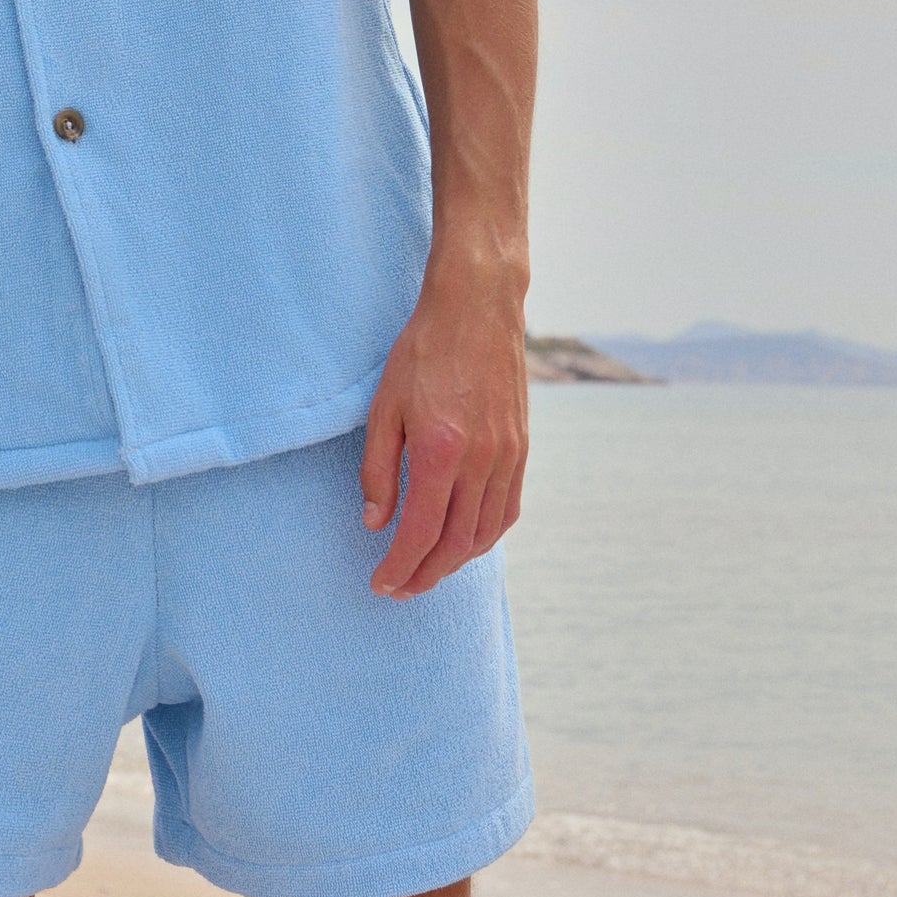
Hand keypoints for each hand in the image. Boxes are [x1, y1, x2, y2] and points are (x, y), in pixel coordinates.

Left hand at [359, 245, 527, 597]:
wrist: (477, 308)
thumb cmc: (422, 352)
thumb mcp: (383, 406)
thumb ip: (378, 469)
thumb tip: (376, 524)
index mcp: (440, 451)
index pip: (421, 533)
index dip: (399, 567)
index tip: (380, 584)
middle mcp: (481, 461)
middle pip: (456, 545)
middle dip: (425, 575)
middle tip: (400, 588)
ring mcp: (507, 456)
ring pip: (485, 533)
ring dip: (455, 563)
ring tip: (427, 570)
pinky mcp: (521, 448)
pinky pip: (507, 509)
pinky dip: (485, 536)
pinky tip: (466, 540)